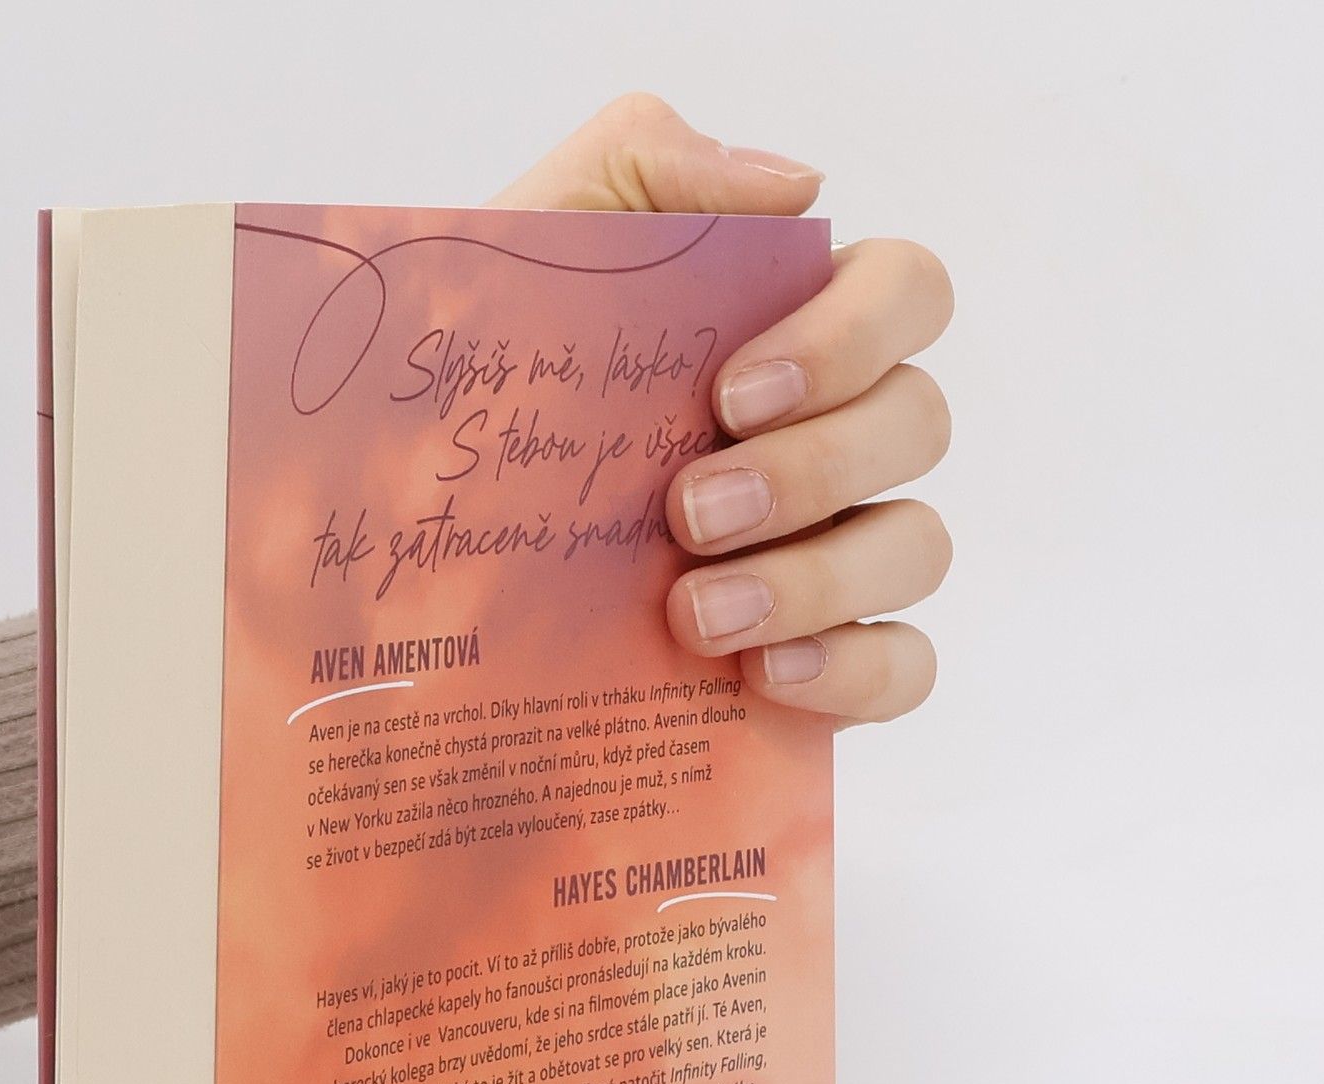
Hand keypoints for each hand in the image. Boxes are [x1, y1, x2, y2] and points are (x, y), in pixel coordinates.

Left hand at [491, 95, 952, 727]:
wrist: (406, 553)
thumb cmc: (475, 390)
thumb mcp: (524, 252)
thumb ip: (642, 167)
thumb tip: (801, 184)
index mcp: (787, 332)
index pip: (907, 291)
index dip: (851, 337)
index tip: (730, 394)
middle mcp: (832, 440)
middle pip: (918, 425)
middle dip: (813, 470)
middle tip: (686, 515)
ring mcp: (836, 556)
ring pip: (916, 550)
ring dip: (817, 580)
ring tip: (692, 615)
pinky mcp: (821, 665)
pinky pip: (905, 671)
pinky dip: (853, 673)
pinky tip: (763, 676)